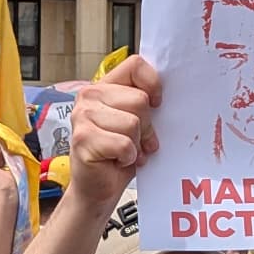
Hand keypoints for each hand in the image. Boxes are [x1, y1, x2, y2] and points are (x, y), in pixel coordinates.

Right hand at [68, 58, 158, 208]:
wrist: (98, 189)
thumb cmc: (119, 155)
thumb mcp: (136, 123)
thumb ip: (145, 105)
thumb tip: (171, 96)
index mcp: (104, 86)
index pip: (135, 65)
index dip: (153, 84)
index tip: (157, 104)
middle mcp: (89, 96)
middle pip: (139, 99)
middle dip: (146, 127)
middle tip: (138, 142)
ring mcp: (83, 116)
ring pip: (132, 123)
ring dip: (136, 145)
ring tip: (127, 152)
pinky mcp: (83, 139)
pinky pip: (124, 144)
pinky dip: (128, 158)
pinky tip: (117, 161)